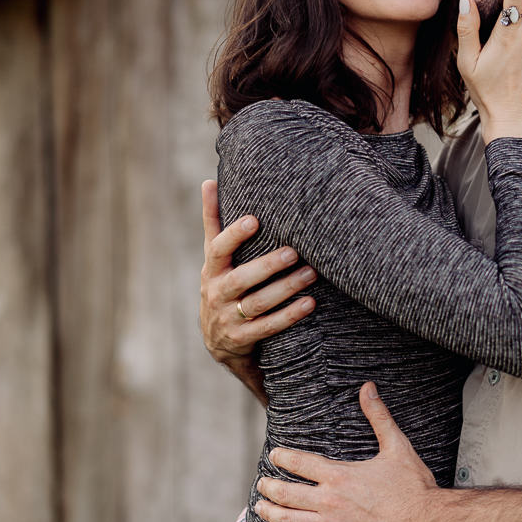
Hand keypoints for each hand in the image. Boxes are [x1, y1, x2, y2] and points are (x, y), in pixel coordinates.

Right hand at [199, 179, 316, 366]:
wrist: (217, 340)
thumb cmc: (222, 285)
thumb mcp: (214, 258)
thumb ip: (214, 222)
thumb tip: (208, 181)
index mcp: (211, 270)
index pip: (218, 249)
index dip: (234, 235)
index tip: (255, 219)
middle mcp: (216, 294)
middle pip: (241, 279)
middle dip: (267, 265)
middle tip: (294, 251)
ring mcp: (228, 318)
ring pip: (258, 303)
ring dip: (286, 288)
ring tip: (312, 273)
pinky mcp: (242, 339)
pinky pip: (268, 327)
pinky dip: (289, 316)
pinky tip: (310, 303)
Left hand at [254, 383, 442, 521]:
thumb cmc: (413, 486)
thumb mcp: (397, 446)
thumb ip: (378, 417)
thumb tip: (367, 388)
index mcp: (339, 475)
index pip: (299, 463)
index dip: (282, 458)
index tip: (274, 456)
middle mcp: (330, 501)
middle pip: (286, 493)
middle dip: (269, 487)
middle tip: (262, 484)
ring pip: (288, 520)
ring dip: (269, 513)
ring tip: (259, 507)